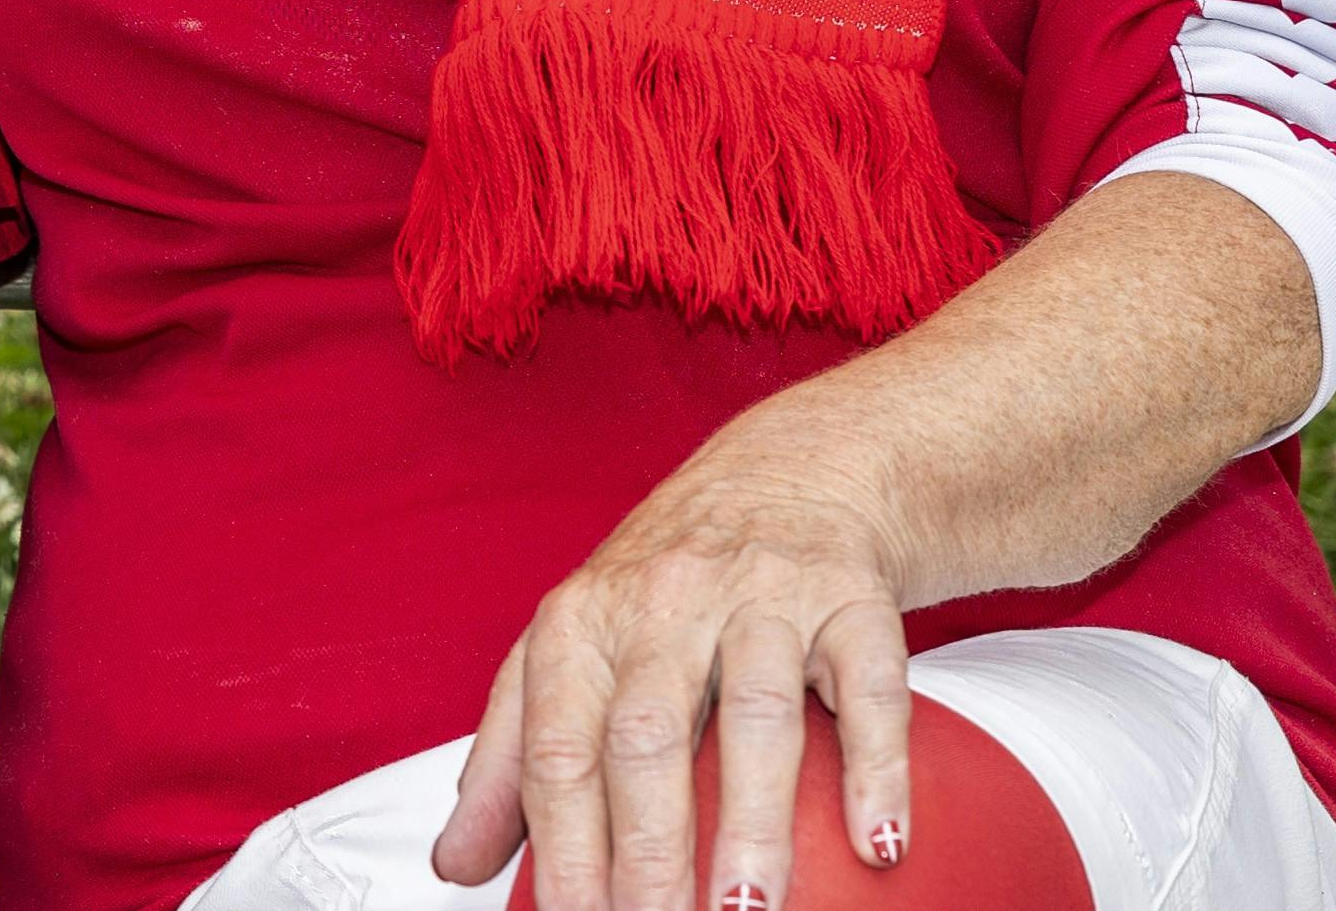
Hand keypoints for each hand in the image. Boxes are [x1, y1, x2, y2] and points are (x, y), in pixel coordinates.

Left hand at [429, 448, 915, 910]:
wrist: (787, 474)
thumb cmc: (665, 585)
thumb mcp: (571, 649)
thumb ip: (511, 757)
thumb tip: (459, 862)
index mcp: (581, 624)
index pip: (558, 748)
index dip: (563, 846)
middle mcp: (666, 602)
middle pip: (648, 735)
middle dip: (649, 848)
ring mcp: (764, 596)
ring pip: (759, 714)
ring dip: (753, 823)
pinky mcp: (852, 600)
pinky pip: (870, 686)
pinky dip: (875, 767)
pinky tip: (874, 839)